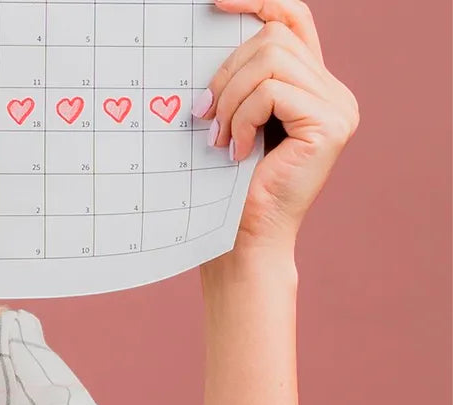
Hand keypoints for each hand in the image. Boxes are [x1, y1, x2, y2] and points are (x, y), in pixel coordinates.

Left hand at [197, 0, 358, 252]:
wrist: (242, 242)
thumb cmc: (227, 188)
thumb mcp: (229, 121)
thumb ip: (236, 81)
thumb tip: (210, 33)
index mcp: (311, 86)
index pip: (293, 20)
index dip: (258, 3)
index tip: (216, 4)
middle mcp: (333, 92)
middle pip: (274, 38)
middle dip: (226, 74)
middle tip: (205, 118)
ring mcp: (338, 107)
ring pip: (271, 61)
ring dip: (231, 99)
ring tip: (219, 139)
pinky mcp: (331, 124)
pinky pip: (274, 91)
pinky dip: (243, 117)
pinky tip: (236, 151)